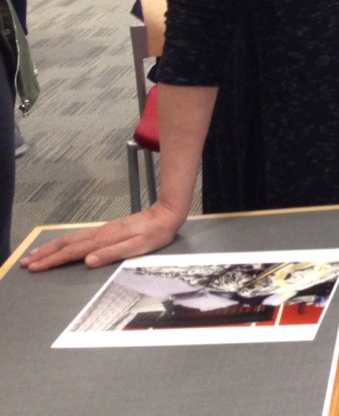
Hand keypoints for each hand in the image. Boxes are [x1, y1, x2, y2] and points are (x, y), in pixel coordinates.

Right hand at [20, 201, 185, 271]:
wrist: (167, 214)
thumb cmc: (155, 234)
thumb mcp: (138, 247)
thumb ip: (113, 253)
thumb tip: (88, 261)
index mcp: (105, 240)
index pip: (73, 252)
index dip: (52, 260)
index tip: (35, 267)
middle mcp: (100, 234)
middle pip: (67, 244)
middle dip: (45, 254)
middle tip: (26, 262)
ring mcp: (103, 230)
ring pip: (71, 239)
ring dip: (52, 247)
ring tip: (36, 254)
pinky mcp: (108, 229)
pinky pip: (80, 236)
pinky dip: (66, 242)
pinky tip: (62, 245)